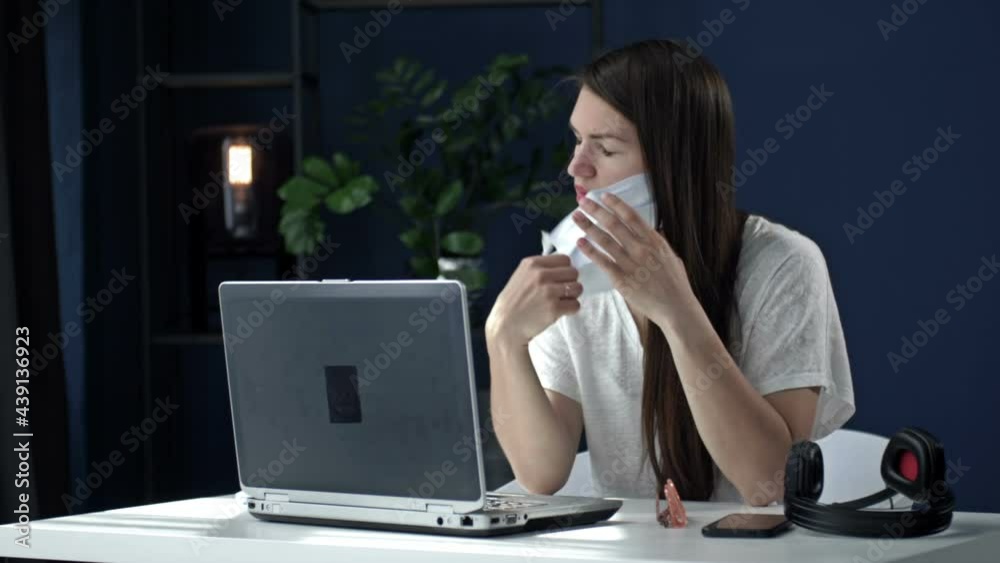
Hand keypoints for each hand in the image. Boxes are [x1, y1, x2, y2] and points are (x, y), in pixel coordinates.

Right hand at [486, 255, 581, 348]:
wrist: (505, 325)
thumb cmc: (513, 302)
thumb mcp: (522, 276)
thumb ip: (540, 269)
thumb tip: (563, 267)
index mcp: (532, 263)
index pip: (564, 259)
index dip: (565, 269)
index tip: (560, 278)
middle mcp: (541, 275)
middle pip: (573, 272)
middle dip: (570, 282)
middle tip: (561, 292)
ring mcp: (548, 291)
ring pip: (578, 288)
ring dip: (572, 296)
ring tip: (561, 301)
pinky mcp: (554, 308)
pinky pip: (576, 305)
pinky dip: (571, 309)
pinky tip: (560, 311)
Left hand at [572, 193, 696, 333]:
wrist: (676, 308)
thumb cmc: (676, 283)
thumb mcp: (671, 256)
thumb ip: (659, 242)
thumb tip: (653, 229)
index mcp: (654, 241)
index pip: (631, 216)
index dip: (615, 204)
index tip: (603, 196)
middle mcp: (641, 249)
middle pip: (614, 224)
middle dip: (596, 211)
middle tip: (583, 201)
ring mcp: (630, 264)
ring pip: (605, 241)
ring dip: (588, 227)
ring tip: (576, 217)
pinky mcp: (622, 280)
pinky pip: (602, 262)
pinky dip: (590, 250)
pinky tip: (580, 242)